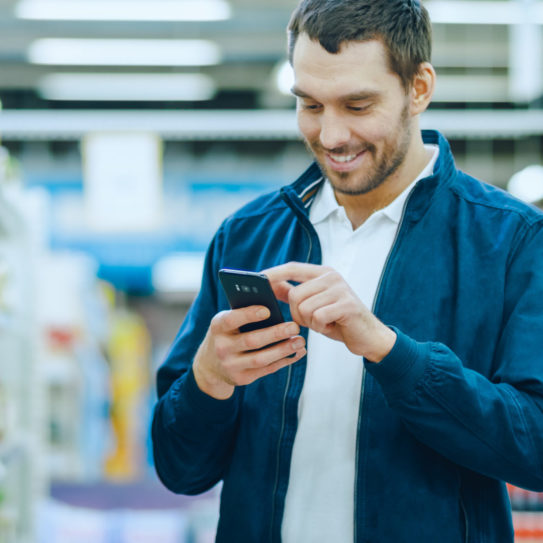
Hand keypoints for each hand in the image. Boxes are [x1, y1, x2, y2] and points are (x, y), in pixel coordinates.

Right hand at [193, 305, 305, 399]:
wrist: (209, 365)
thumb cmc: (226, 335)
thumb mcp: (227, 322)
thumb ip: (244, 314)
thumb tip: (274, 309)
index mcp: (218, 327)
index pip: (232, 320)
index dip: (249, 315)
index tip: (267, 310)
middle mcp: (222, 347)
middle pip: (252, 341)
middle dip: (275, 334)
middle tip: (294, 326)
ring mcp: (231, 365)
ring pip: (261, 358)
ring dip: (283, 350)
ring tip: (300, 341)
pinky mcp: (242, 378)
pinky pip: (267, 369)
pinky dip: (284, 361)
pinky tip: (297, 352)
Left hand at [263, 262, 395, 361]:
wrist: (368, 336)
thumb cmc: (337, 320)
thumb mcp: (314, 303)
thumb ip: (294, 292)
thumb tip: (269, 285)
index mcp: (322, 273)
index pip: (291, 268)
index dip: (273, 274)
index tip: (258, 279)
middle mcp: (331, 276)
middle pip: (294, 295)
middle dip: (297, 314)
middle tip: (313, 320)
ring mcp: (340, 289)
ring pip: (304, 308)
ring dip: (310, 323)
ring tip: (325, 322)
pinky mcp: (347, 305)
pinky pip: (317, 318)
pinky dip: (321, 328)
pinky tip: (332, 326)